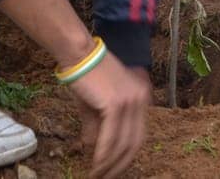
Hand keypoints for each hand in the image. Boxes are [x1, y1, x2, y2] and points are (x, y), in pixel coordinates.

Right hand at [69, 58, 150, 177]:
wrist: (79, 54)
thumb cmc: (86, 76)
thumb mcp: (96, 105)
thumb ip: (98, 127)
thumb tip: (94, 149)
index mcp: (141, 97)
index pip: (138, 134)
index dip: (126, 155)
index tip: (115, 169)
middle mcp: (141, 99)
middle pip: (134, 142)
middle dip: (120, 165)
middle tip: (106, 178)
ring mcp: (131, 101)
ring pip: (123, 143)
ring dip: (109, 163)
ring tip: (97, 175)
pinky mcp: (117, 103)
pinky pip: (111, 137)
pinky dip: (103, 154)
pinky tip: (96, 165)